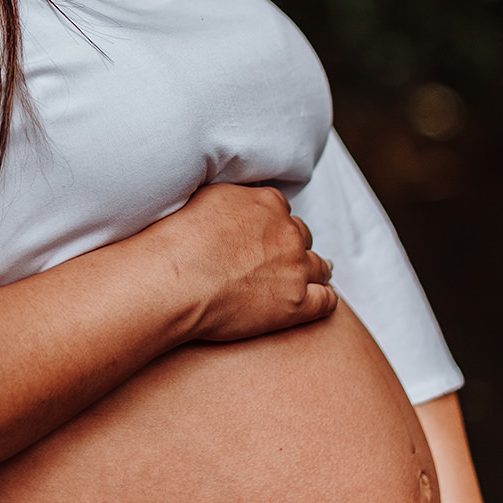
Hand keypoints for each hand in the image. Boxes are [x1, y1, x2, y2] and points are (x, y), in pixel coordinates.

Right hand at [165, 182, 337, 342]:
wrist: (175, 279)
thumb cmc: (178, 241)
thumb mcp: (204, 198)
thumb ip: (231, 199)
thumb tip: (234, 204)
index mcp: (267, 203)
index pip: (280, 209)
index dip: (273, 224)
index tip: (264, 235)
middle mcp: (287, 231)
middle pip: (300, 236)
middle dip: (292, 246)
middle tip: (281, 260)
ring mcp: (295, 267)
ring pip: (319, 266)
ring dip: (315, 271)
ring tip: (312, 278)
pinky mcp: (296, 303)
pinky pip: (326, 301)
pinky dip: (326, 300)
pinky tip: (320, 300)